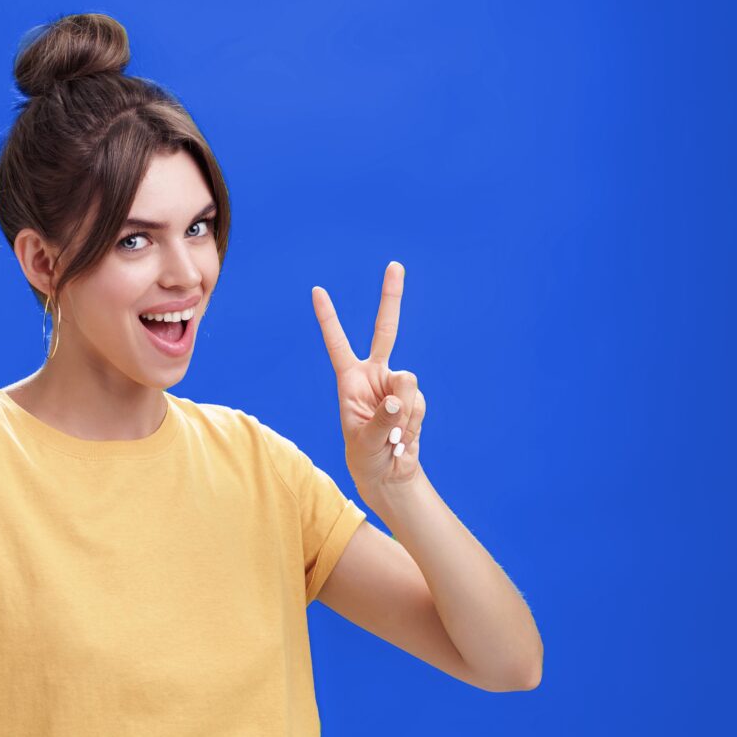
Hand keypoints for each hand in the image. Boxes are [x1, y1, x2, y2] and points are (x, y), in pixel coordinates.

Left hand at [310, 261, 426, 488]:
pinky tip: (404, 436)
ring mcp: (397, 384)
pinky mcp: (415, 397)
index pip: (337, 343)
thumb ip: (382, 420)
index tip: (318, 290)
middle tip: (395, 265)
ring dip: (404, 413)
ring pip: (408, 383)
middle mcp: (375, 374)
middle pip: (386, 330)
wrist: (389, 472)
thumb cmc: (367, 455)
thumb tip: (399, 398)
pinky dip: (413, 422)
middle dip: (391, 297)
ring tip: (392, 436)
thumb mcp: (366, 442)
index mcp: (350, 379)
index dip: (329, 318)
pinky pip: (419, 403)